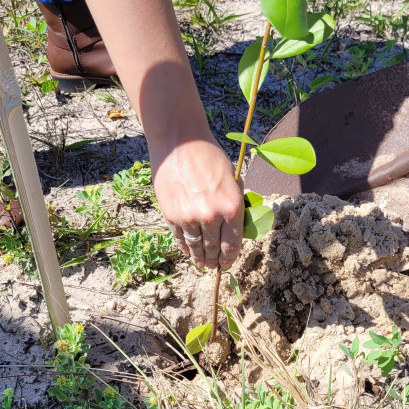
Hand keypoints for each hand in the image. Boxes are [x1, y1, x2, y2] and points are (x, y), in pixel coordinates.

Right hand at [149, 132, 243, 268]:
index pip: (233, 244)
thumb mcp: (232, 178)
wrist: (179, 142)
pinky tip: (188, 252)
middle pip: (214, 248)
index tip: (228, 263)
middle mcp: (211, 216)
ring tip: (201, 264)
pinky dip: (185, 247)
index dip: (230, 257)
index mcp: (232, 207)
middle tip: (214, 267)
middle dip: (215, 260)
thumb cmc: (209, 156)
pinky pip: (180, 238)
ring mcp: (189, 217)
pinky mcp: (171, 215)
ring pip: (196, 246)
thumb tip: (237, 227)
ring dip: (200, 258)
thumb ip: (235, 203)